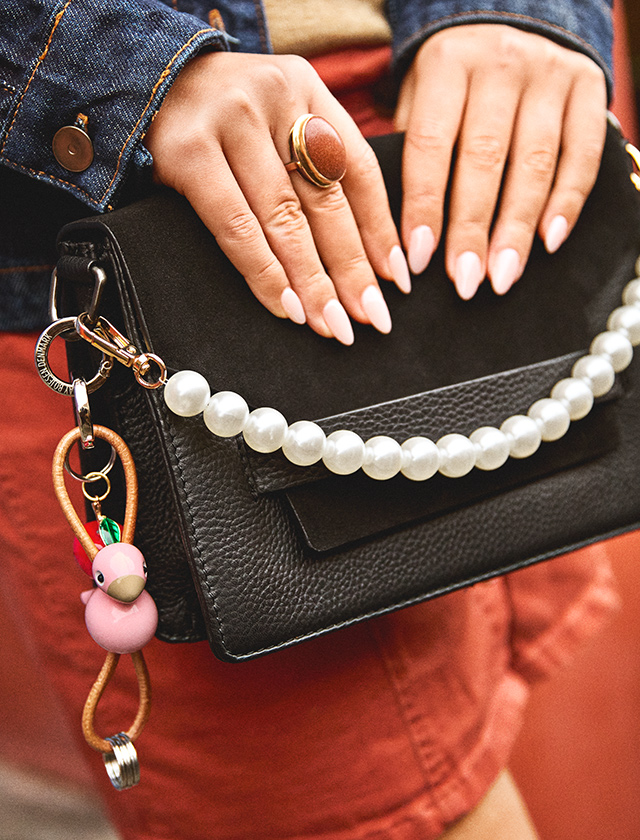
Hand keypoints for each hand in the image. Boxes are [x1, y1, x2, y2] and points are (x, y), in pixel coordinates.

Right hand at [144, 52, 408, 343]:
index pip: (358, 169)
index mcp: (307, 87)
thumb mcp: (274, 120)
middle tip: (371, 317)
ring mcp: (231, 121)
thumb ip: (311, 162)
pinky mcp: (189, 152)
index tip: (396, 279)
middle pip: (327, 200)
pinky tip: (286, 306)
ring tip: (332, 323)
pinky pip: (237, 228)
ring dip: (312, 282)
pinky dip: (265, 274)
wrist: (139, 81)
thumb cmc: (217, 116)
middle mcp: (275, 97)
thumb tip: (361, 251)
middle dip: (352, 268)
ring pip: (286, 219)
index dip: (380, 229)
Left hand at [395, 24, 607, 297]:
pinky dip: (567, 203)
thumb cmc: (452, 84)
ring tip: (502, 276)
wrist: (512, 22)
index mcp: (446, 64)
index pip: (430, 144)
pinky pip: (580, 154)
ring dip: (517, 228)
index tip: (418, 260)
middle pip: (484, 158)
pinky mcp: (587, 87)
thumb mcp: (419, 97)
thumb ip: (413, 152)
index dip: (424, 206)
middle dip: (472, 228)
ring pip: (534, 162)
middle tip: (465, 281)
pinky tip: (548, 242)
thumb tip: (404, 233)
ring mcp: (548, 73)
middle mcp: (499, 62)